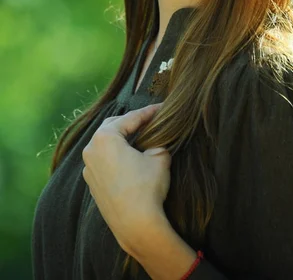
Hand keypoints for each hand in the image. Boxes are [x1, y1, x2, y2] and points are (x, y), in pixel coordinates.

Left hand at [82, 103, 170, 255]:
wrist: (136, 226)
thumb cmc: (147, 188)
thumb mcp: (160, 157)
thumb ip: (157, 141)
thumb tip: (156, 140)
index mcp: (105, 137)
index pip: (131, 118)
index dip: (149, 112)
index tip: (162, 108)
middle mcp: (91, 150)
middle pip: (113, 127)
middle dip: (131, 123)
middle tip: (149, 120)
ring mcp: (88, 169)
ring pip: (105, 145)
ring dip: (121, 139)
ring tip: (139, 138)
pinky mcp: (92, 185)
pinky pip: (103, 162)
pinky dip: (115, 156)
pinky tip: (129, 160)